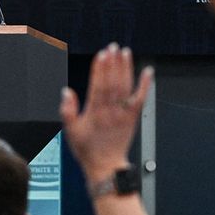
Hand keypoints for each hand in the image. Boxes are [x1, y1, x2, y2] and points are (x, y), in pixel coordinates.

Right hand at [60, 43, 152, 182]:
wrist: (105, 166)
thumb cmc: (87, 149)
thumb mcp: (70, 131)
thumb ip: (67, 110)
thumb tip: (66, 92)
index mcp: (94, 113)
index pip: (98, 85)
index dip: (99, 69)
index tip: (101, 54)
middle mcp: (110, 111)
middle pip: (113, 82)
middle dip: (113, 63)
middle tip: (113, 47)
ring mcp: (123, 114)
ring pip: (126, 87)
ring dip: (126, 68)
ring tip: (125, 53)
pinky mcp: (133, 118)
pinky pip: (140, 99)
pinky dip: (145, 84)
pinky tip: (147, 72)